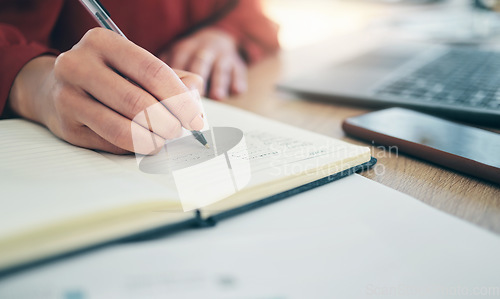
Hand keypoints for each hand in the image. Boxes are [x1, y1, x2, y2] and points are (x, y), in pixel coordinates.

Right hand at [8, 28, 204, 154]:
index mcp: (103, 42)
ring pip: (122, 128)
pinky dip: (133, 146)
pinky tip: (140, 140)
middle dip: (168, 123)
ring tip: (161, 139)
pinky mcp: (66, 125)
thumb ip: (173, 78)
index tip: (194, 119)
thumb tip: (195, 98)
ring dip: (152, 139)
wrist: (54, 88)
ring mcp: (67, 95)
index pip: (153, 72)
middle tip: (178, 131)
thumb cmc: (108, 77)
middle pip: (138, 102)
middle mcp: (78, 64)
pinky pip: (110, 142)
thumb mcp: (138, 67)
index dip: (180, 99)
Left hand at [160, 28, 246, 99]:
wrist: (219, 38)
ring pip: (220, 68)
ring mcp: (222, 57)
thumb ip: (164, 72)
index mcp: (183, 49)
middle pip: (199, 64)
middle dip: (196, 81)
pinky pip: (239, 72)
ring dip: (218, 82)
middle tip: (190, 99)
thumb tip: (150, 96)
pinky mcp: (237, 65)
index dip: (173, 79)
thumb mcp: (175, 57)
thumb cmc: (191, 57)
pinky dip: (238, 81)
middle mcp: (203, 51)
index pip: (177, 62)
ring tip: (216, 97)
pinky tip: (236, 90)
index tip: (168, 97)